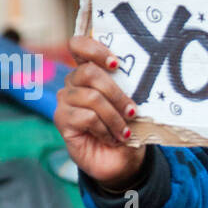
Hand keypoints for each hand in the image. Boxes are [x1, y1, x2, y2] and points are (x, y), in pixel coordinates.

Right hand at [54, 0, 145, 188]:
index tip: (116, 64)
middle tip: (132, 111)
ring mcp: (66, 101)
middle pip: (89, 72)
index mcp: (89, 72)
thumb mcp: (134, 105)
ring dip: (114, 117)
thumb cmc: (128, 128)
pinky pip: (86, 117)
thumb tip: (146, 73)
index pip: (78, 45)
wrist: (121, 161)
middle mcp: (73, 83)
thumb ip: (130, 88)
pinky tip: (111, 138)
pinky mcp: (62, 120)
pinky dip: (105, 129)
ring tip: (125, 131)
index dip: (94, 49)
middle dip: (116, 93)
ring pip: (91, 97)